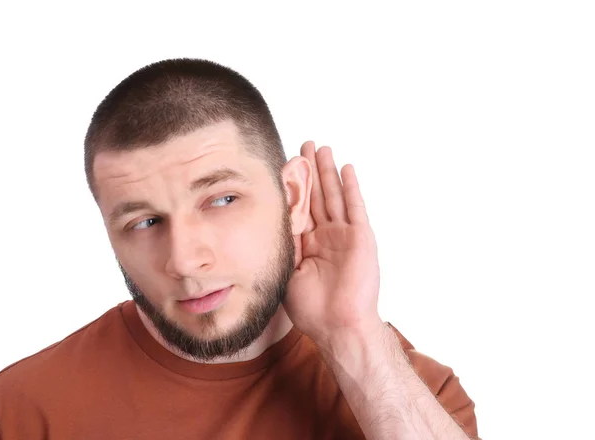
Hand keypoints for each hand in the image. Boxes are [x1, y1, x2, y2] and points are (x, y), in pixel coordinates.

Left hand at [283, 141, 382, 347]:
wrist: (338, 325)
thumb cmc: (312, 307)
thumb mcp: (287, 270)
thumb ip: (284, 243)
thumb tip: (270, 219)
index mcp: (309, 243)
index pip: (300, 207)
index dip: (293, 186)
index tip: (284, 164)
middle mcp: (327, 235)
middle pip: (317, 195)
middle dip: (310, 170)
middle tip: (305, 145)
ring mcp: (345, 234)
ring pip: (334, 195)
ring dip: (328, 171)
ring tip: (322, 148)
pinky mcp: (361, 236)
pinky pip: (355, 206)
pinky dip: (350, 187)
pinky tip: (346, 168)